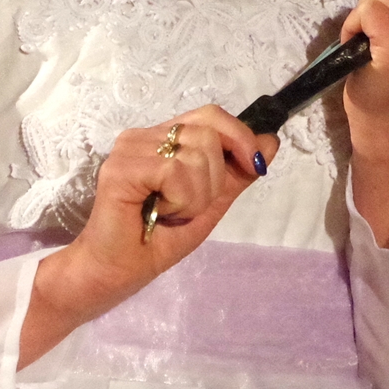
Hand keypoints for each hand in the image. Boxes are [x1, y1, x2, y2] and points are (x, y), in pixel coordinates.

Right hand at [21, 104, 278, 364]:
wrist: (116, 274)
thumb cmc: (156, 240)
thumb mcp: (210, 203)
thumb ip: (237, 173)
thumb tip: (271, 141)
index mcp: (164, 139)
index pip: (211, 115)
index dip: (240, 136)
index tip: (255, 166)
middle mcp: (145, 136)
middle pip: (208, 133)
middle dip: (214, 178)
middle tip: (187, 206)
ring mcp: (129, 149)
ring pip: (195, 153)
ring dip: (196, 194)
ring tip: (169, 211)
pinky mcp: (119, 168)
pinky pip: (174, 170)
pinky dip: (180, 198)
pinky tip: (158, 212)